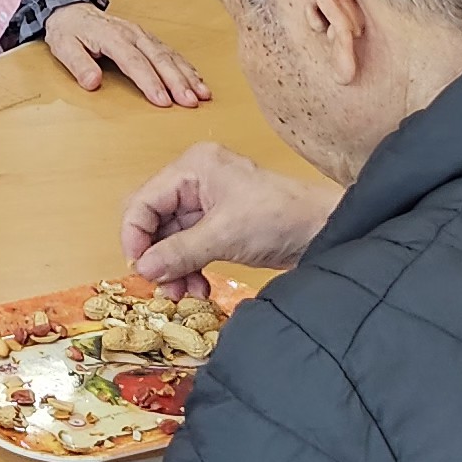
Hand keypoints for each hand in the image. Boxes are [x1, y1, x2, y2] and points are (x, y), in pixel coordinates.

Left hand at [41, 1, 206, 107]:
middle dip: (177, 81)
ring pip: (170, 55)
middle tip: (190, 102)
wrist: (70, 9)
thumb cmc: (68, 30)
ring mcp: (142, 35)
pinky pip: (171, 52)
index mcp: (112, 37)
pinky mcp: (147, 38)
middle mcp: (132, 34)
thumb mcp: (63, 47)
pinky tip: (197, 80)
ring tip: (202, 95)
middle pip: (159, 59)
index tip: (162, 101)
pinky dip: (186, 67)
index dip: (150, 82)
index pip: (134, 62)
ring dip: (188, 75)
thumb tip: (92, 82)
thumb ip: (78, 65)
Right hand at [120, 140, 339, 297]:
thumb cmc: (281, 219)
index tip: (140, 270)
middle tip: (163, 287)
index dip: (135, 236)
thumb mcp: (225, 235)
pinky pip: (188, 248)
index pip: (143, 201)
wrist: (326, 230)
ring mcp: (206, 203)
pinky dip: (189, 269)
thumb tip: (143, 271)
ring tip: (184, 294)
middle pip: (153, 221)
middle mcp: (194, 181)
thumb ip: (179, 252)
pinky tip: (198, 288)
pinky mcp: (218, 225)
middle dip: (156, 256)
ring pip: (169, 239)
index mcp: (193, 168)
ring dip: (173, 268)